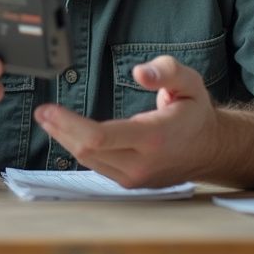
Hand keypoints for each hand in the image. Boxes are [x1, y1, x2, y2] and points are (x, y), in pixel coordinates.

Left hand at [33, 55, 218, 188]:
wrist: (210, 149)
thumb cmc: (194, 113)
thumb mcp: (189, 82)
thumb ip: (166, 71)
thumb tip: (139, 72)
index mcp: (154, 137)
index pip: (100, 137)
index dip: (68, 123)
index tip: (48, 109)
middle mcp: (142, 163)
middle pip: (87, 151)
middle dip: (59, 129)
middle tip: (42, 111)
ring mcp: (135, 177)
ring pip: (88, 161)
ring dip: (65, 139)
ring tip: (49, 120)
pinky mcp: (129, 182)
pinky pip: (96, 166)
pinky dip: (79, 148)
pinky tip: (68, 134)